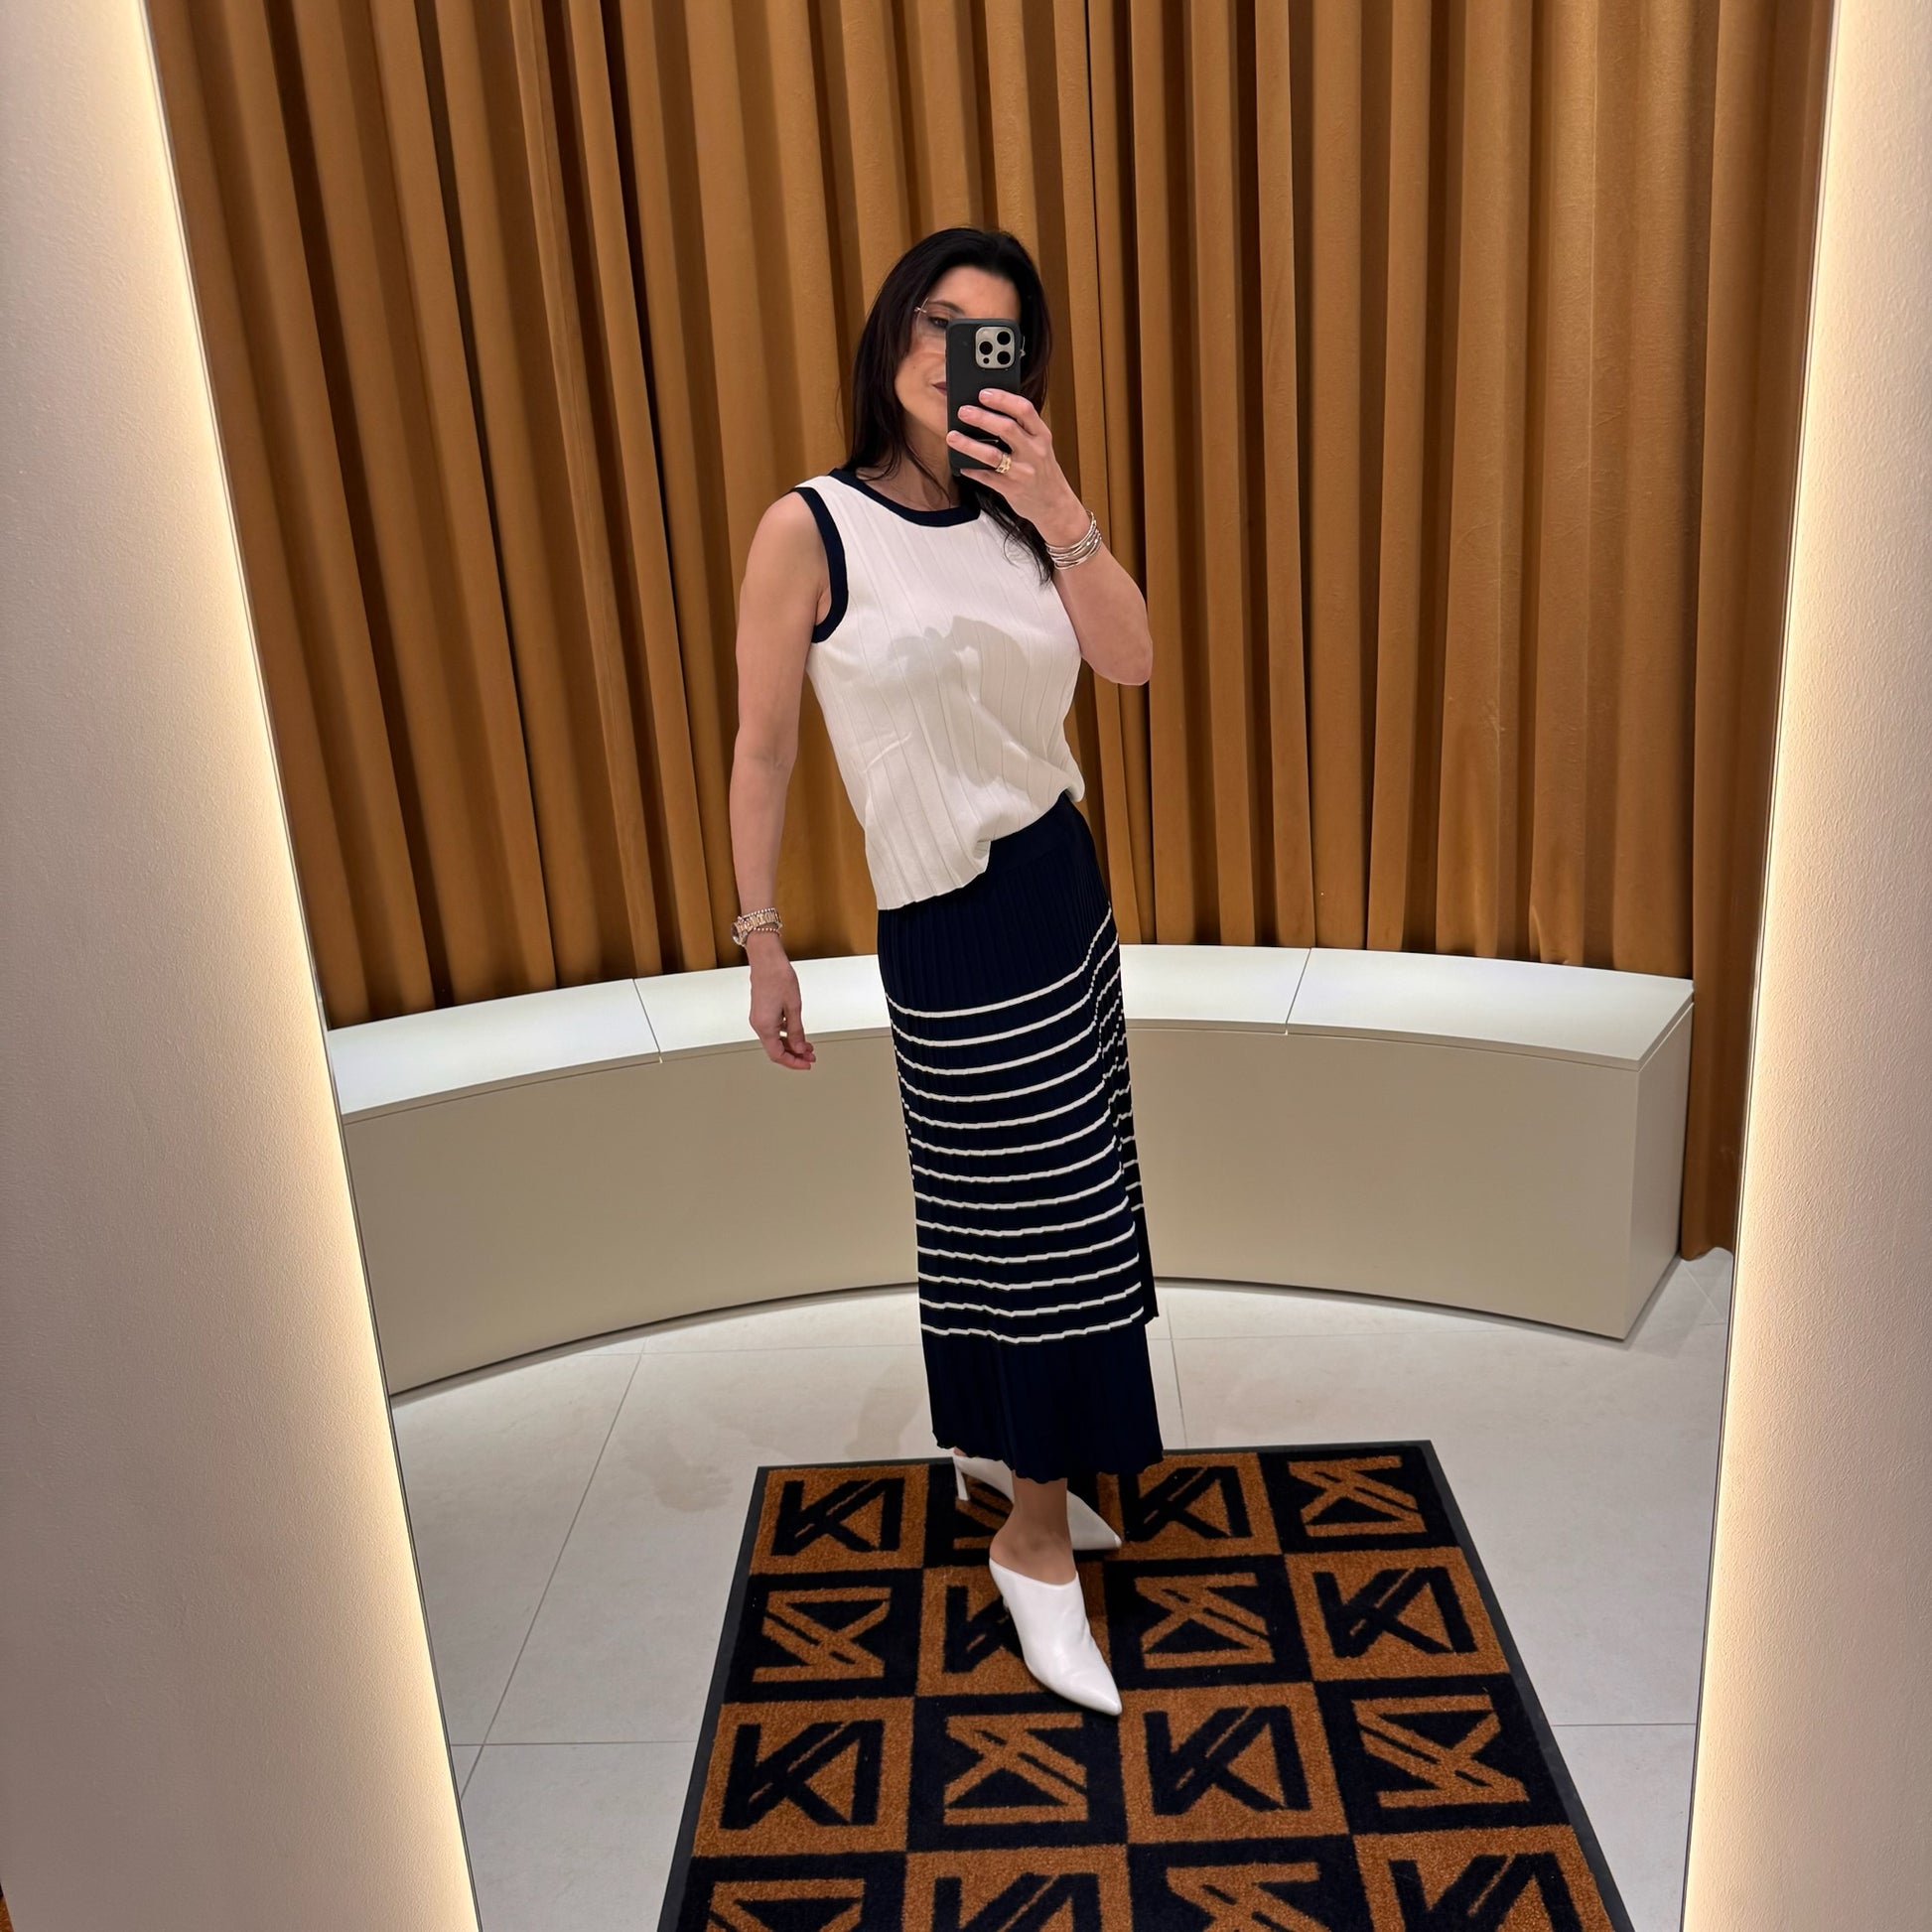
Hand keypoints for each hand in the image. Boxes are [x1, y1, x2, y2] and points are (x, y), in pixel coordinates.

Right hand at [747, 937, 814, 1069]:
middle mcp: (758, 1024)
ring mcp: (758, 1018)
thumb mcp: (794, 1007)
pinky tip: (796, 1032)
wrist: (767, 959)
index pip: (778, 1055)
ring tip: (807, 1046)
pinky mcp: (761, 1011)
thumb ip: (796, 1031)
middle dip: (794, 1054)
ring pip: (774, 1040)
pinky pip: (772, 1029)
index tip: (806, 1063)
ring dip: (790, 1044)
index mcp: (765, 1026)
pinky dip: (785, 1034)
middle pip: (775, 1049)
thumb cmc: (778, 977)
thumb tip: (800, 1047)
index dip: (793, 1062)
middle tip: (810, 1056)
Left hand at [947, 388, 1088, 545]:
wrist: (1054, 504)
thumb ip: (1022, 429)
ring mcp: (1022, 472)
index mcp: (1041, 435)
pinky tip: (961, 465)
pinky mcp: (1012, 490)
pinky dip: (972, 470)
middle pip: (1006, 428)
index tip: (984, 393)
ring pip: (992, 455)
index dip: (1003, 399)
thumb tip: (990, 410)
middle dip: (982, 418)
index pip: (1024, 410)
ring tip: (952, 437)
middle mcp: (1034, 452)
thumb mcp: (1040, 445)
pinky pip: (987, 478)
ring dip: (969, 445)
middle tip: (963, 411)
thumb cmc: (1043, 470)